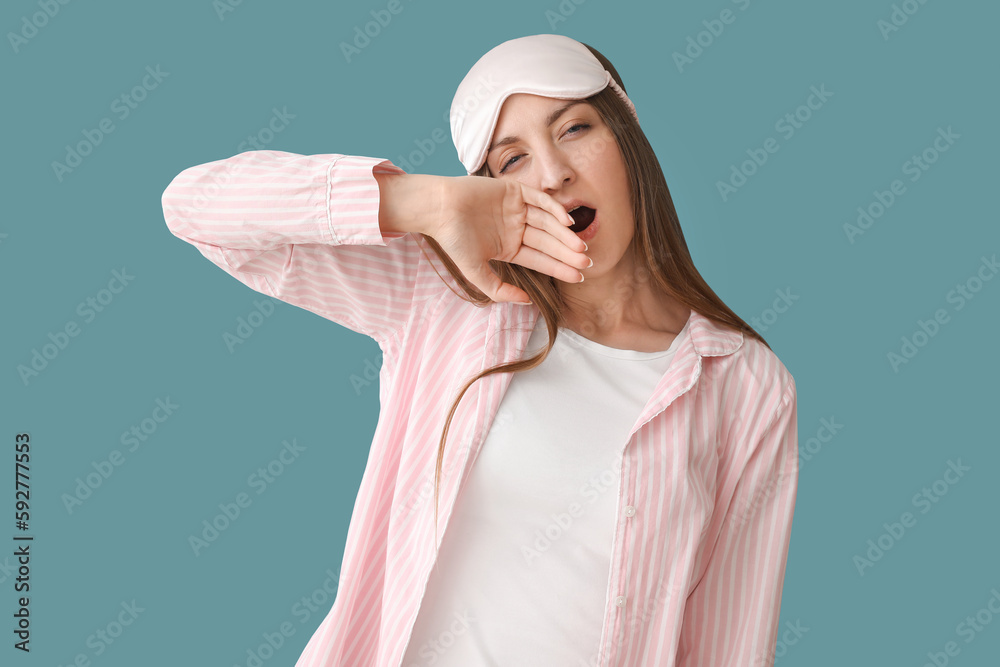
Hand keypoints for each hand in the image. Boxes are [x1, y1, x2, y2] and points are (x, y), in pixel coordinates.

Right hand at [427, 176, 590, 303]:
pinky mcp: (514, 190)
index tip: (580, 277)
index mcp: (510, 248)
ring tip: (581, 247)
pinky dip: (554, 209)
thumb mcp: (476, 272)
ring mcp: (517, 209)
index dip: (560, 268)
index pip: (541, 260)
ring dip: (564, 235)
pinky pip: (540, 200)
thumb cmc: (453, 240)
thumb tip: (527, 302)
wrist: (437, 209)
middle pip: (548, 242)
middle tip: (587, 263)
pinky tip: (567, 223)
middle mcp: (516, 228)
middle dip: (567, 254)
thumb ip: (499, 290)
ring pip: (548, 223)